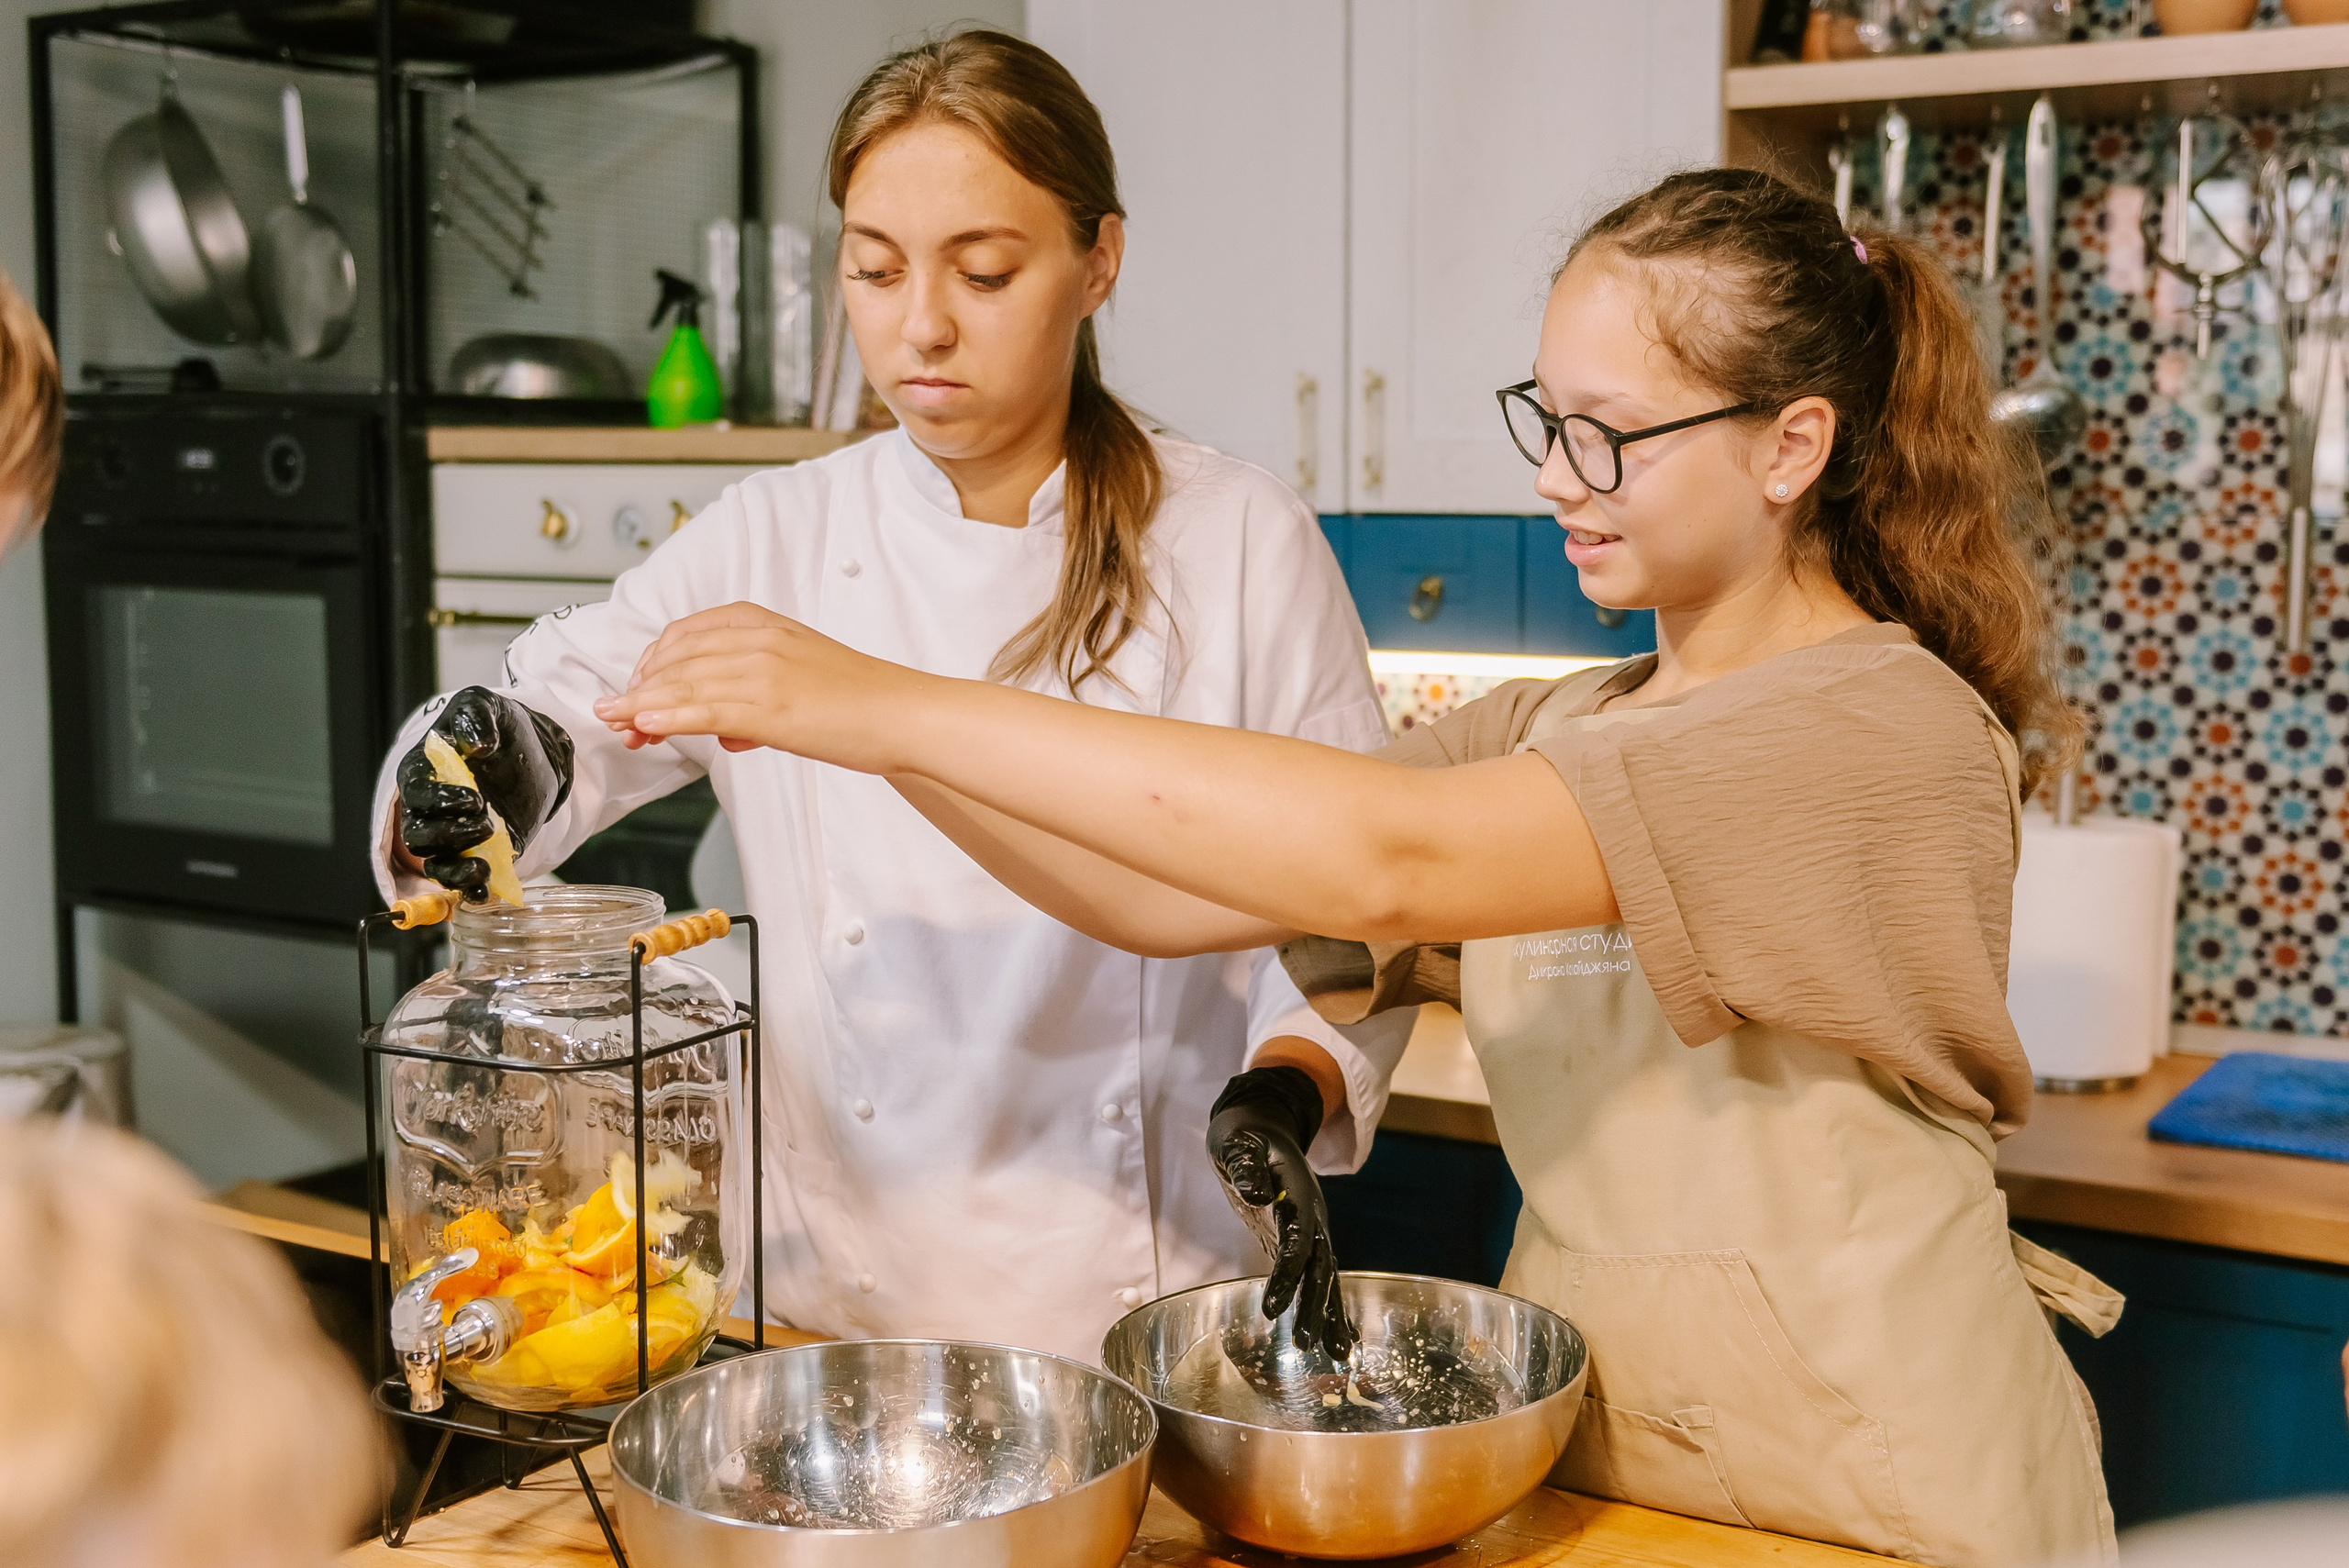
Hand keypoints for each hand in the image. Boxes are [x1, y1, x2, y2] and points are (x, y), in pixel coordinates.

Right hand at [395, 688, 573, 900]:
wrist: (534, 751)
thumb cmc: (500, 727)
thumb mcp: (487, 706)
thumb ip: (476, 716)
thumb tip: (476, 744)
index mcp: (423, 771)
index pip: (416, 794)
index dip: (439, 801)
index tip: (474, 798)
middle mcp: (430, 807)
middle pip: (420, 835)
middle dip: (450, 835)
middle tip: (486, 823)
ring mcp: (452, 833)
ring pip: (436, 863)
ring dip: (456, 869)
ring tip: (483, 866)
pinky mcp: (476, 852)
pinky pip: (461, 880)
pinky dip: (470, 889)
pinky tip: (486, 891)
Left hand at [593, 602, 927, 773]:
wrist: (902, 713)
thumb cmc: (858, 697)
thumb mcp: (797, 670)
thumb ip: (751, 686)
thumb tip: (719, 725)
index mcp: (761, 622)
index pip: (684, 635)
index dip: (650, 665)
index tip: (635, 692)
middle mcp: (757, 639)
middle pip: (675, 661)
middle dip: (639, 691)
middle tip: (618, 719)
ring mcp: (763, 672)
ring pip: (682, 687)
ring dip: (640, 707)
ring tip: (616, 724)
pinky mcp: (770, 708)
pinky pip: (704, 710)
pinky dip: (667, 718)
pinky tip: (645, 726)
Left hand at [1207, 1066, 1354, 1360]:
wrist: (1263, 1123)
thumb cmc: (1244, 1135)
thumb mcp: (1237, 1142)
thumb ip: (1245, 1165)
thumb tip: (1255, 1193)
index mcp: (1298, 1194)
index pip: (1296, 1242)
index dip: (1286, 1276)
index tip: (1272, 1310)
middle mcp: (1313, 1215)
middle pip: (1319, 1266)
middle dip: (1314, 1307)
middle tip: (1303, 1345)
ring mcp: (1314, 1227)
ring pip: (1327, 1276)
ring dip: (1330, 1314)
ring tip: (1339, 1355)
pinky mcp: (1306, 1238)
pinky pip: (1320, 1275)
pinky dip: (1329, 1307)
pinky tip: (1337, 1338)